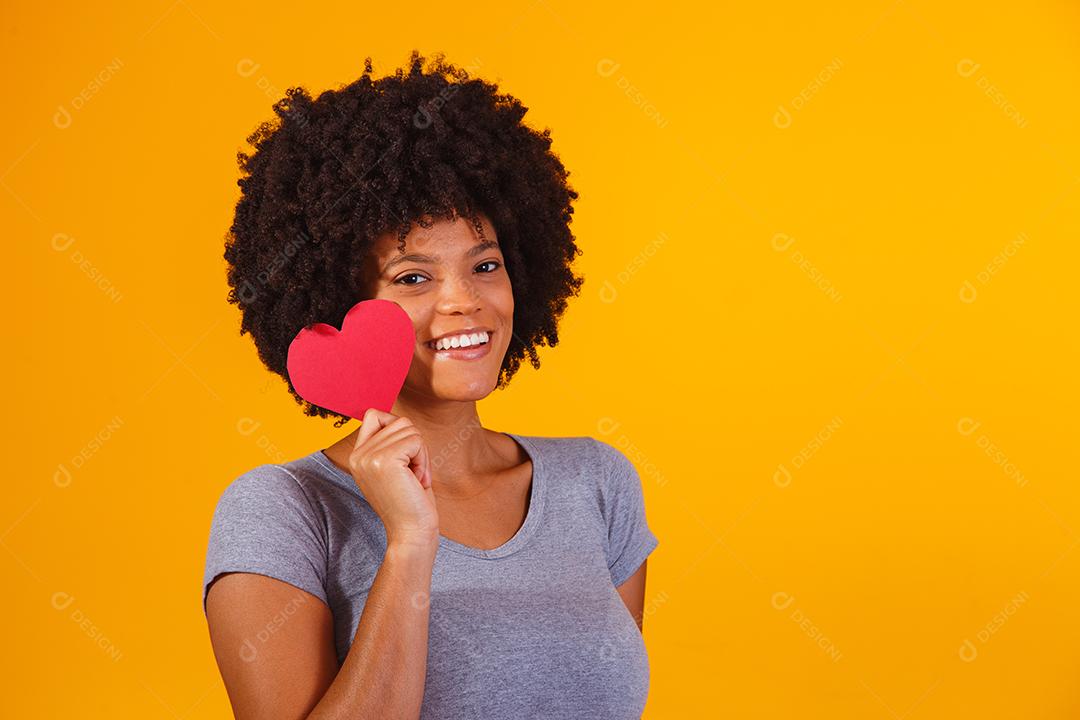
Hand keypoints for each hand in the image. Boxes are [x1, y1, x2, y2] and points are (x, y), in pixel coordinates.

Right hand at [347, 408, 438, 547]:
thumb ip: (389, 443)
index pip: (374, 415)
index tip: (404, 458)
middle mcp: (358, 455)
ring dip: (421, 454)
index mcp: (356, 456)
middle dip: (415, 446)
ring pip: (409, 429)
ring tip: (414, 479)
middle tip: (413, 475)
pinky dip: (424, 459)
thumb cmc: (410, 501)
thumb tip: (399, 419)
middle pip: (398, 421)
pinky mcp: (384, 460)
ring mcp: (369, 457)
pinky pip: (416, 440)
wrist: (411, 532)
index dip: (397, 429)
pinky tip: (417, 480)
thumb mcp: (393, 468)